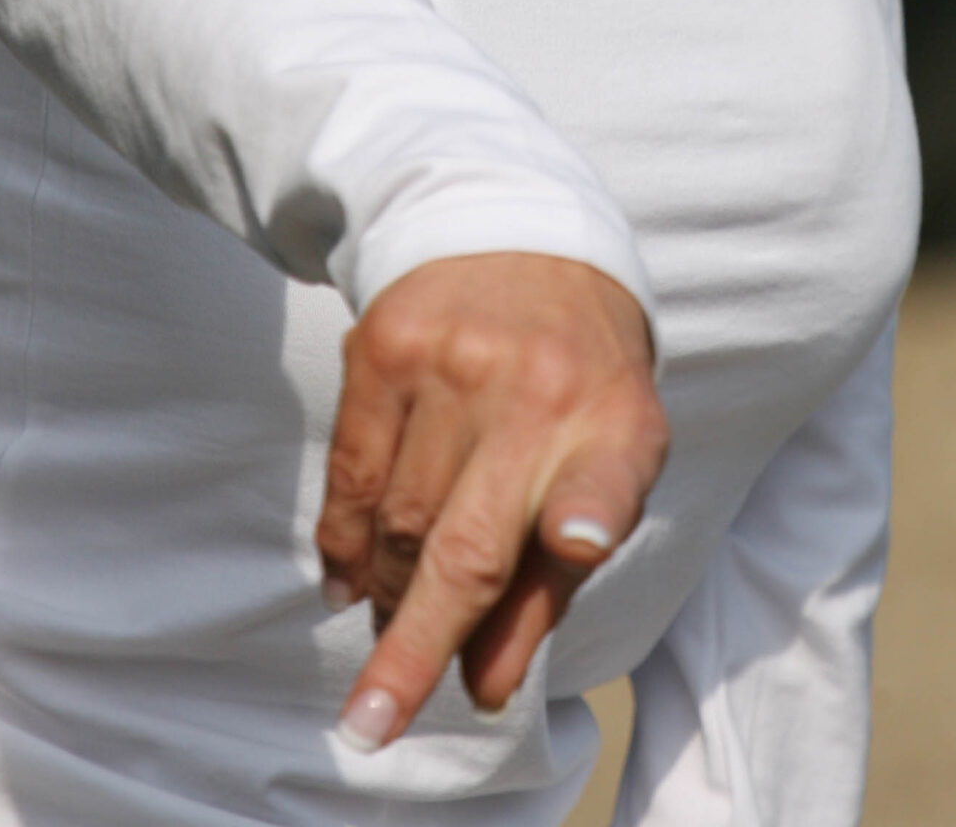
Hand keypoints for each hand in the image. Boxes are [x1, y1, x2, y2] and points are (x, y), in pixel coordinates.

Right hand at [318, 252, 666, 752]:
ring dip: (384, 593)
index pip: (609, 474)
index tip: (575, 536)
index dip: (590, 512)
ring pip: (398, 522)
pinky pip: (349, 472)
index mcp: (614, 423)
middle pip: (468, 545)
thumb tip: (482, 685)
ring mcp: (454, 362)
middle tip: (374, 723)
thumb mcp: (601, 460)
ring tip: (386, 623)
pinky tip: (345, 579)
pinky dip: (341, 541)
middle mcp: (536, 388)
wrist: (517, 232)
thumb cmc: (572, 381)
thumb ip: (549, 580)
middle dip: (416, 645)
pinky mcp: (385, 345)